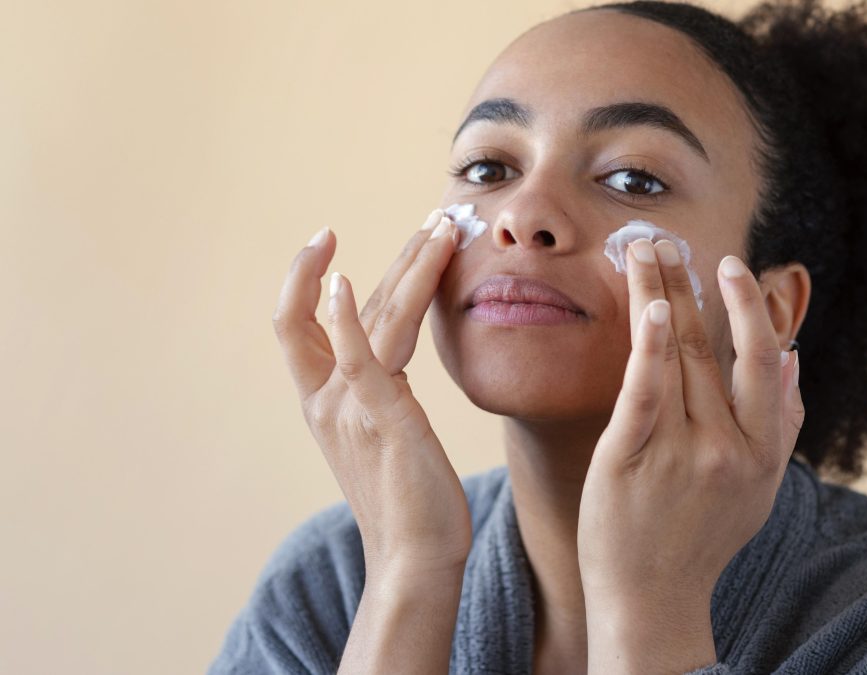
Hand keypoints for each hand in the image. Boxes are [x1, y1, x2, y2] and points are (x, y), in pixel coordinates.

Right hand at [271, 210, 471, 579]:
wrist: (415, 556)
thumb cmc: (408, 497)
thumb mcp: (384, 430)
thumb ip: (377, 387)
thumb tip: (389, 352)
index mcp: (323, 399)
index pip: (294, 322)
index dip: (302, 276)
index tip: (326, 239)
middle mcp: (327, 398)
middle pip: (342, 305)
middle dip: (391, 256)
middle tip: (431, 217)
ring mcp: (351, 407)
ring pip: (374, 317)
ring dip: (409, 265)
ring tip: (441, 227)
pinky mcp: (383, 420)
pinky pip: (360, 358)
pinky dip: (347, 317)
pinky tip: (343, 281)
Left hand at [577, 237, 804, 671]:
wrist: (652, 599)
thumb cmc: (703, 538)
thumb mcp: (760, 488)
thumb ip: (783, 424)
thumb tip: (797, 358)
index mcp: (761, 451)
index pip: (764, 362)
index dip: (749, 309)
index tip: (730, 267)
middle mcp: (727, 448)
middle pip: (712, 348)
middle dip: (692, 286)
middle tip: (671, 240)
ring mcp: (678, 453)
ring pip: (674, 356)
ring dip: (658, 294)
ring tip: (641, 251)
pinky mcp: (629, 460)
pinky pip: (643, 392)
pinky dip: (650, 346)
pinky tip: (651, 307)